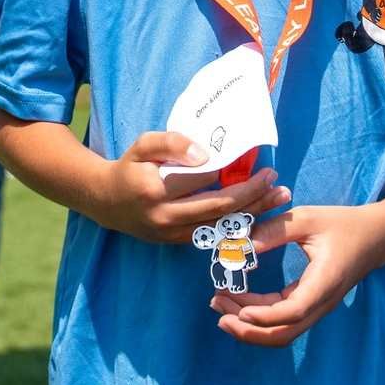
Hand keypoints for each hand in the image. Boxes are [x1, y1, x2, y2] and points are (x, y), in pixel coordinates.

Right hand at [89, 133, 290, 244]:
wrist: (105, 202)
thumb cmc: (129, 168)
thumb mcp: (143, 145)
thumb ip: (172, 142)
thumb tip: (206, 154)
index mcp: (156, 189)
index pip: (203, 181)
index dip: (232, 173)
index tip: (258, 163)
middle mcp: (164, 217)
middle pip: (219, 207)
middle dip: (253, 195)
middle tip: (277, 182)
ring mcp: (170, 234)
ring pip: (219, 226)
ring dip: (252, 213)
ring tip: (278, 199)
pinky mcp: (175, 242)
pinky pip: (212, 236)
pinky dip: (236, 225)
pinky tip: (258, 214)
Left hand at [210, 205, 384, 346]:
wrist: (376, 236)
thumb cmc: (342, 224)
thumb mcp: (307, 218)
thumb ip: (274, 230)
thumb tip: (239, 245)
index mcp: (324, 282)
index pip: (293, 311)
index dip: (264, 316)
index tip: (238, 310)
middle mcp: (321, 302)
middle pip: (284, 333)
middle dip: (248, 329)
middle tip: (216, 309)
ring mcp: (317, 307)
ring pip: (282, 332)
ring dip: (250, 326)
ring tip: (220, 306)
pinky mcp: (311, 305)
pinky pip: (283, 321)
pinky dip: (259, 317)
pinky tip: (238, 303)